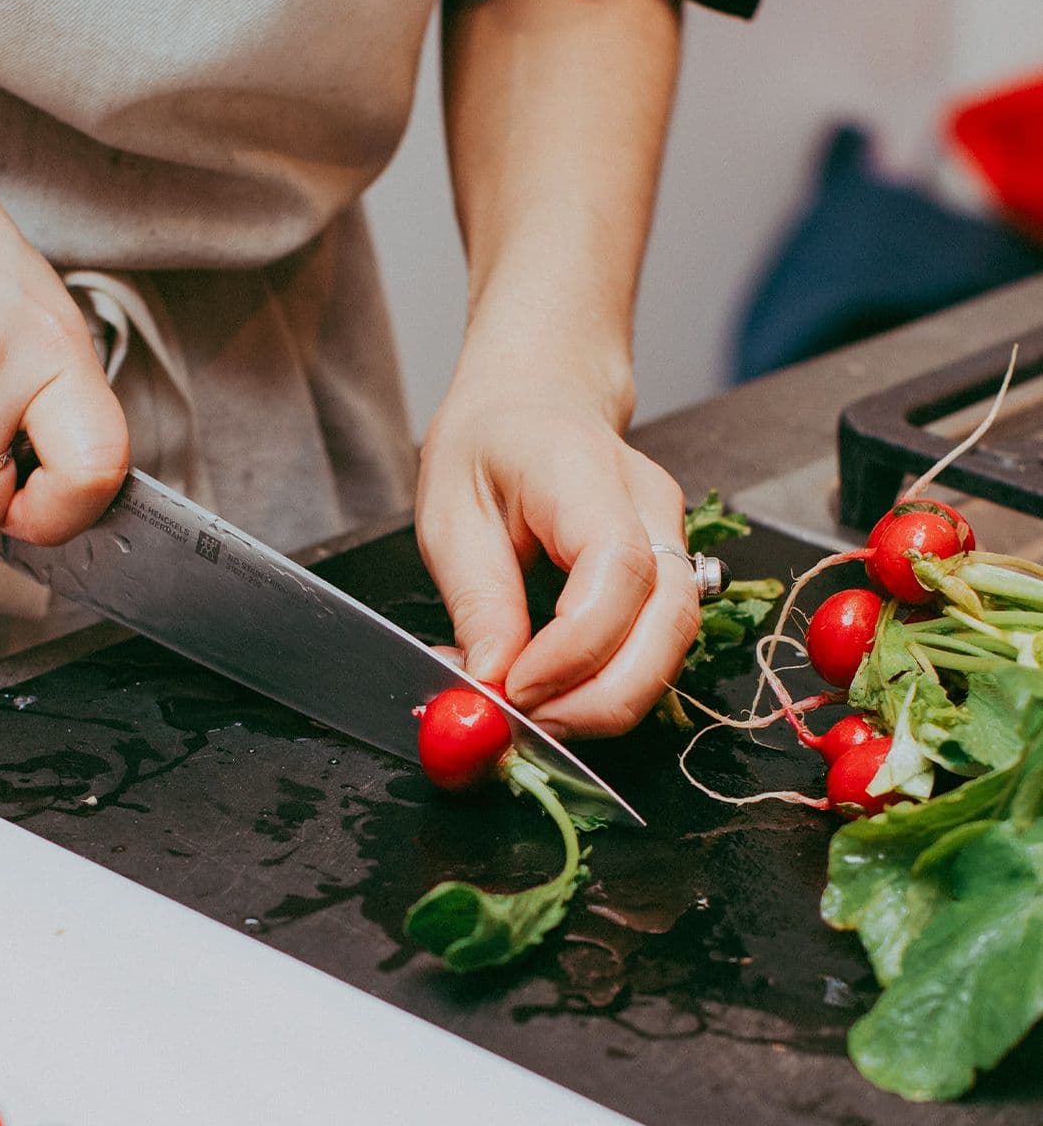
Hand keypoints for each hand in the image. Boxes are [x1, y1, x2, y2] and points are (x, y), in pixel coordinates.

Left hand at [416, 373, 698, 738]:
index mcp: (585, 471)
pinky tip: (563, 693)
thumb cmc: (487, 443)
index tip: (516, 689)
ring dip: (614, 697)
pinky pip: (660, 638)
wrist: (536, 397)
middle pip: (670, 617)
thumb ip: (477, 599)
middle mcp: (649, 503)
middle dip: (607, 695)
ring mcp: (673, 535)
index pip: (617, 568)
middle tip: (534, 728)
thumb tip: (492, 682)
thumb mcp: (450, 512)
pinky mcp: (673, 568)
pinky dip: (616, 680)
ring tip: (541, 718)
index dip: (576, 646)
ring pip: (677, 638)